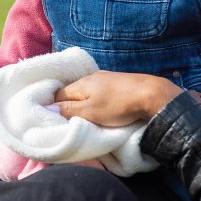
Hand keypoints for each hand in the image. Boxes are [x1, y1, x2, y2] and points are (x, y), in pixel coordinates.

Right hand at [54, 70, 182, 126]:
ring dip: (85, 105)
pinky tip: (104, 110)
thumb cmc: (118, 106)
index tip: (57, 123)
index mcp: (81, 83)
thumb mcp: (90, 112)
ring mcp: (106, 78)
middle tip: (72, 123)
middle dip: (70, 107)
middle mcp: (91, 77)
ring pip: (87, 93)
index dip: (54, 109)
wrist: (151, 95)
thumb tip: (48, 108)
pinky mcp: (119, 83)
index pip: (58, 95)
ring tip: (89, 119)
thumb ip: (68, 110)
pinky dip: (98, 102)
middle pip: (72, 93)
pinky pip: (100, 93)